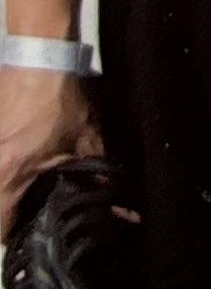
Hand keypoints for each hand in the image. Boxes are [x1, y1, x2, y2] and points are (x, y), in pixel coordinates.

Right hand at [0, 66, 103, 237]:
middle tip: (34, 214)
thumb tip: (120, 206)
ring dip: (7, 189)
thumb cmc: (59, 96)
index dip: (18, 238)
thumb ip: (99, 175)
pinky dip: (4, 168)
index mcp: (6, 175)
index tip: (35, 235)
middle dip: (11, 215)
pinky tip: (24, 159)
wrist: (39, 50)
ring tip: (29, 188)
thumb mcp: (86, 138)